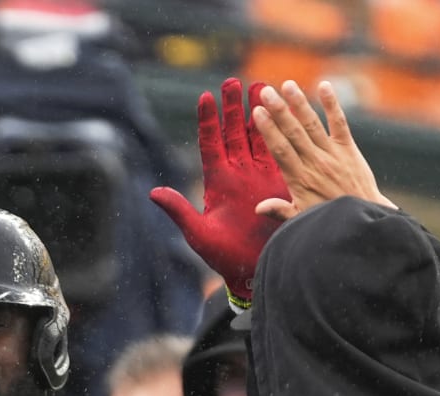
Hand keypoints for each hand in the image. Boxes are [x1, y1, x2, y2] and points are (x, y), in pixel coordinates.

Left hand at [150, 78, 285, 312]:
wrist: (253, 270)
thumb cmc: (222, 256)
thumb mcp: (198, 233)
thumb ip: (179, 210)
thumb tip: (154, 192)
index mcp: (217, 182)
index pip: (210, 144)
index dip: (208, 121)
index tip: (205, 97)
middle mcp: (237, 175)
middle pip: (234, 133)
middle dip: (232, 107)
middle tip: (233, 81)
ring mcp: (258, 177)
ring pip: (258, 137)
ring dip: (258, 113)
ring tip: (261, 85)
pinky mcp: (280, 184)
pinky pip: (280, 152)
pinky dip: (282, 133)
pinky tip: (286, 112)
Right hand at [252, 80, 395, 220]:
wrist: (363, 216)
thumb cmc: (327, 217)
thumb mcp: (301, 219)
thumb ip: (280, 211)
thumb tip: (258, 208)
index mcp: (300, 179)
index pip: (281, 150)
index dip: (269, 130)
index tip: (257, 112)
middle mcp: (316, 163)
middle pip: (294, 133)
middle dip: (279, 111)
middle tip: (265, 92)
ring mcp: (333, 154)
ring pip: (313, 125)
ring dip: (299, 103)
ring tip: (287, 85)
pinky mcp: (349, 148)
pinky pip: (340, 123)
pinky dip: (332, 104)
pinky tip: (324, 85)